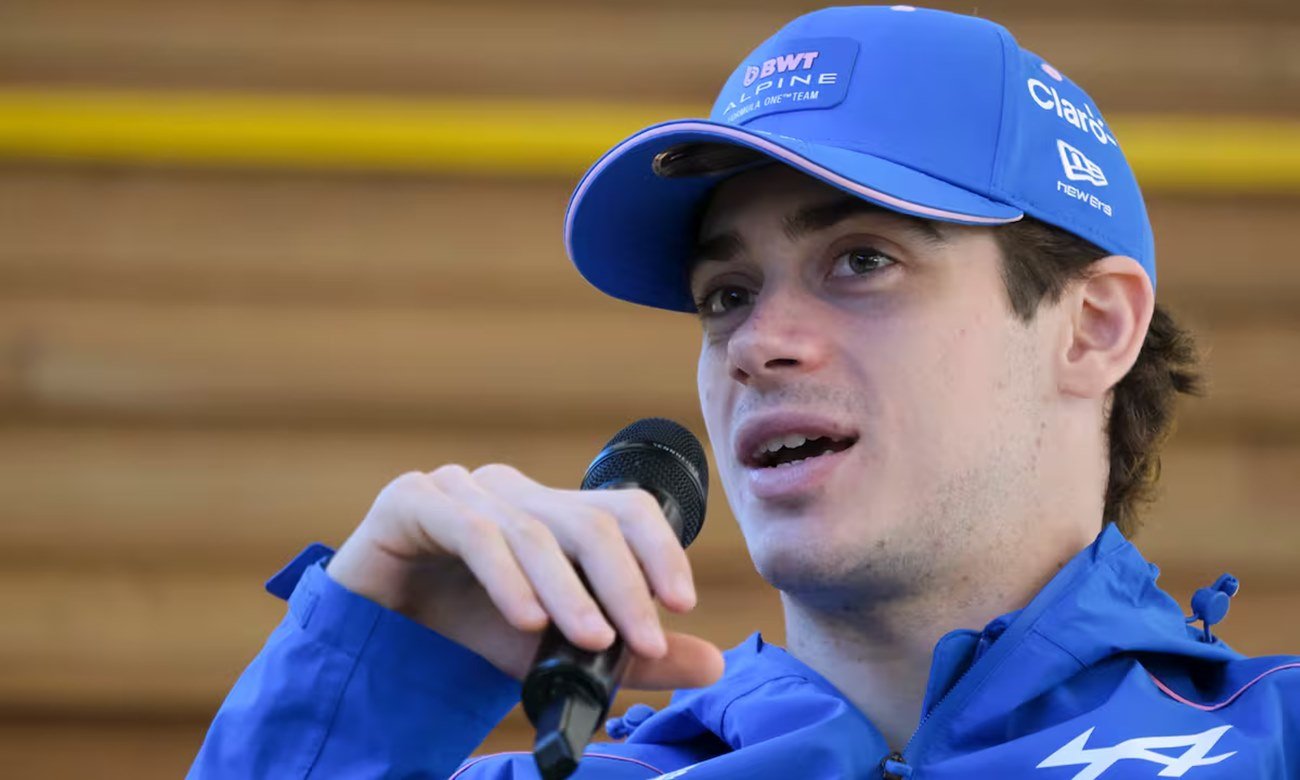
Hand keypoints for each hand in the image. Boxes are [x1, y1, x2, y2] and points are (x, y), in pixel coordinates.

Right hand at [325, 465, 724, 690]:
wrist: (374, 644)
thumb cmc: (467, 634)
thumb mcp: (557, 650)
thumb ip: (628, 654)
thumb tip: (711, 661)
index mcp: (552, 512)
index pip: (623, 509)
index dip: (659, 549)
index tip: (682, 602)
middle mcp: (512, 490)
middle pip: (588, 520)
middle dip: (624, 583)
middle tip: (644, 641)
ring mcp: (461, 488)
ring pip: (533, 530)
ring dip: (569, 592)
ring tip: (591, 641)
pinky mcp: (412, 500)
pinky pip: (472, 530)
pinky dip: (507, 578)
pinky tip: (526, 620)